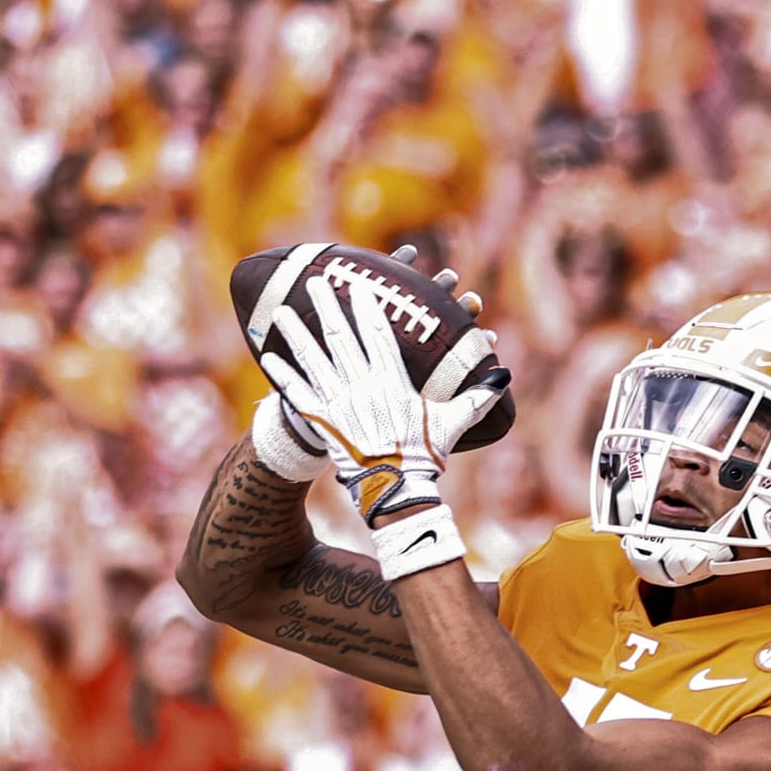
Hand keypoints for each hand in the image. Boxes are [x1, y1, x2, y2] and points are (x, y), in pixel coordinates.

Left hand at [260, 274, 506, 527]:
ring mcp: (340, 402)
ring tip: (282, 311)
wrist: (396, 489)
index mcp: (392, 380)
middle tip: (315, 281)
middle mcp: (362, 384)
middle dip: (326, 305)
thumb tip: (502, 379)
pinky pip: (297, 393)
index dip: (367, 307)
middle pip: (340, 336)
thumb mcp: (452, 424)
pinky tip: (268, 356)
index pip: (378, 334)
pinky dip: (283, 374)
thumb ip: (475, 399)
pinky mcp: (323, 421)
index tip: (359, 285)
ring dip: (296, 332)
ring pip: (313, 358)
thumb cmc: (425, 457)